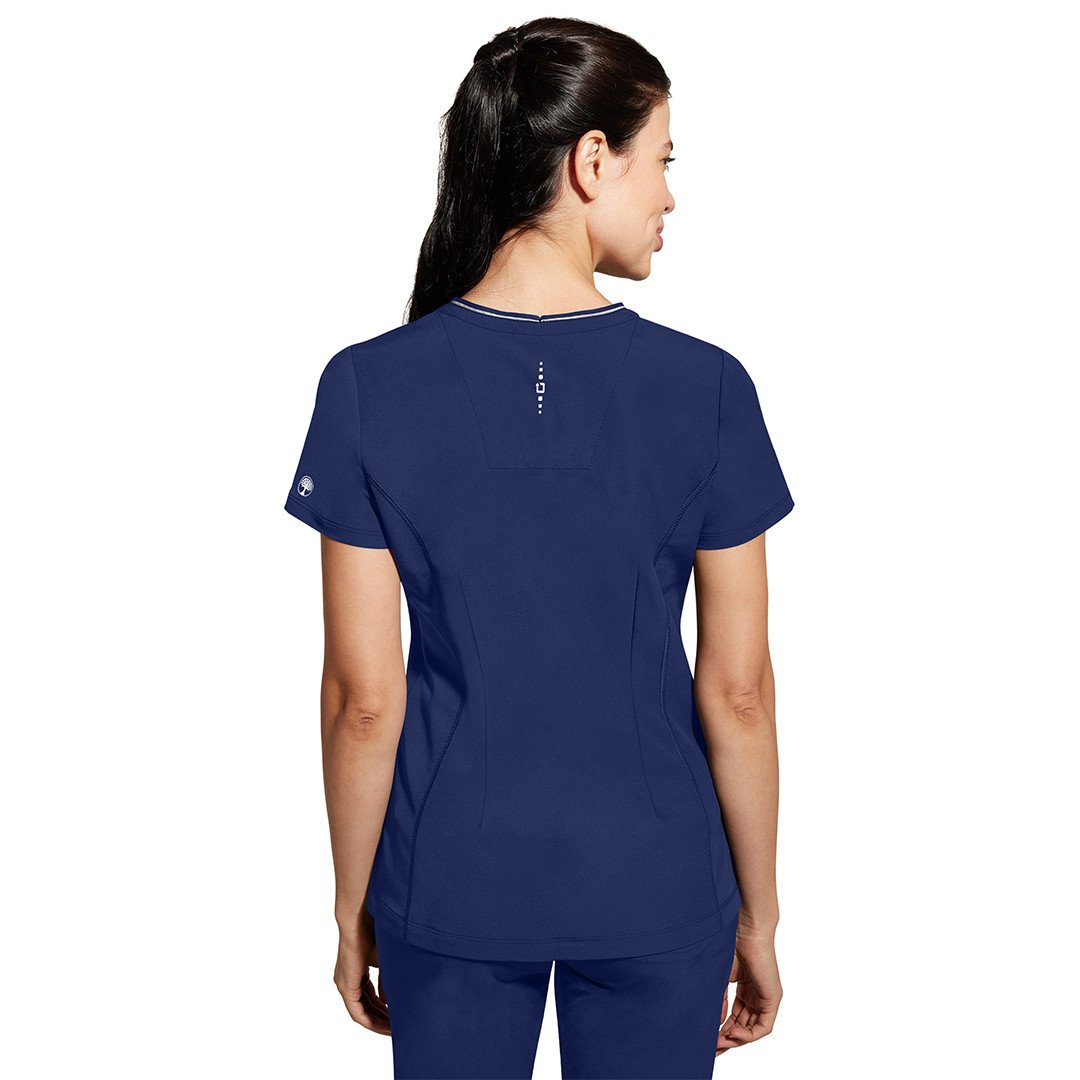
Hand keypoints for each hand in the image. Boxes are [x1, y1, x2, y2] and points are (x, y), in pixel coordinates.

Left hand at [334, 911, 390, 1033]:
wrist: (360, 920)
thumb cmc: (373, 932)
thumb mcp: (384, 961)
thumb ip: (386, 981)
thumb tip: (388, 1001)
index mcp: (355, 973)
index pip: (370, 997)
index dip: (384, 1009)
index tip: (398, 1016)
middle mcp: (347, 981)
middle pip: (366, 1008)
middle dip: (383, 1019)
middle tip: (399, 1027)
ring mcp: (345, 986)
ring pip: (362, 1013)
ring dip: (379, 1022)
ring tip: (395, 1029)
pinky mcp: (346, 988)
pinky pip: (358, 1013)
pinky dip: (372, 1021)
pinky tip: (386, 1025)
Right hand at [716, 918, 781, 1054]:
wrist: (745, 927)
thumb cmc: (731, 943)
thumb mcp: (720, 978)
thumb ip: (720, 1001)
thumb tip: (715, 1023)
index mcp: (745, 989)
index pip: (734, 1018)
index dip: (721, 1030)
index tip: (707, 1039)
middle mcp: (756, 996)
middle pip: (743, 1027)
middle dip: (727, 1040)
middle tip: (712, 1049)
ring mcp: (766, 998)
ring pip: (752, 1030)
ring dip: (736, 1039)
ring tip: (718, 1042)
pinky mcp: (773, 998)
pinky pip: (763, 1027)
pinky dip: (748, 1034)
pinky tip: (732, 1033)